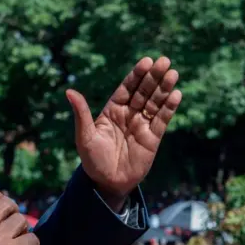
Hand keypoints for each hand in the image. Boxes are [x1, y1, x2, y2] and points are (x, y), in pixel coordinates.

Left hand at [66, 57, 181, 200]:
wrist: (107, 183)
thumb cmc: (92, 160)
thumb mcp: (85, 136)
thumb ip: (81, 113)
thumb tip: (69, 91)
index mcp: (112, 111)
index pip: (126, 88)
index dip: (136, 75)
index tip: (146, 61)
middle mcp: (129, 114)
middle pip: (143, 92)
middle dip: (153, 77)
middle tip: (164, 61)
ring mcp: (142, 125)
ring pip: (155, 103)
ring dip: (164, 88)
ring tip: (173, 73)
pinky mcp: (153, 138)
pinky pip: (162, 120)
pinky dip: (169, 108)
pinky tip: (176, 94)